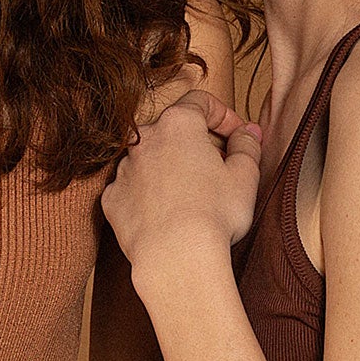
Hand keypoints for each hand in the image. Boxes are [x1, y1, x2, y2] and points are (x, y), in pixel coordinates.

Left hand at [101, 90, 262, 283]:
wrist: (175, 258)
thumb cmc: (213, 215)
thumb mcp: (244, 176)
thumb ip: (247, 146)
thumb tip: (247, 133)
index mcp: (178, 124)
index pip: (201, 103)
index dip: (224, 117)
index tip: (237, 137)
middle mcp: (144, 140)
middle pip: (174, 130)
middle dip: (197, 144)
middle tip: (220, 170)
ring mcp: (124, 169)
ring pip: (151, 159)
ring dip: (171, 169)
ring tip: (193, 196)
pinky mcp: (112, 199)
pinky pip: (133, 188)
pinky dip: (149, 194)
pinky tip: (167, 214)